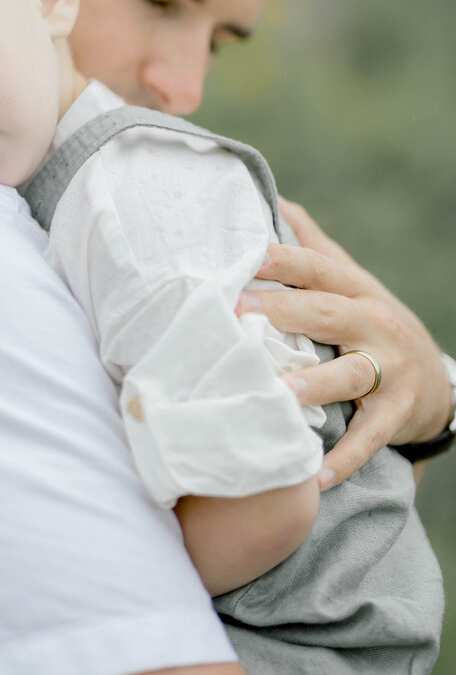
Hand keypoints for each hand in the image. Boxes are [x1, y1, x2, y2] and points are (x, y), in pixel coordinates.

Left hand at [236, 197, 451, 489]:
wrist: (439, 381)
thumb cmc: (373, 323)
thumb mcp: (353, 281)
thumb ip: (314, 245)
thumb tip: (277, 199)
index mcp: (357, 289)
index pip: (317, 268)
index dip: (283, 260)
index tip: (245, 255)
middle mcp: (375, 323)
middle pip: (327, 313)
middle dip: (283, 312)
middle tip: (237, 315)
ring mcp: (390, 369)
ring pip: (350, 374)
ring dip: (314, 385)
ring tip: (279, 394)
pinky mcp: (397, 413)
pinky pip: (369, 438)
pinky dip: (343, 458)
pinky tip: (313, 475)